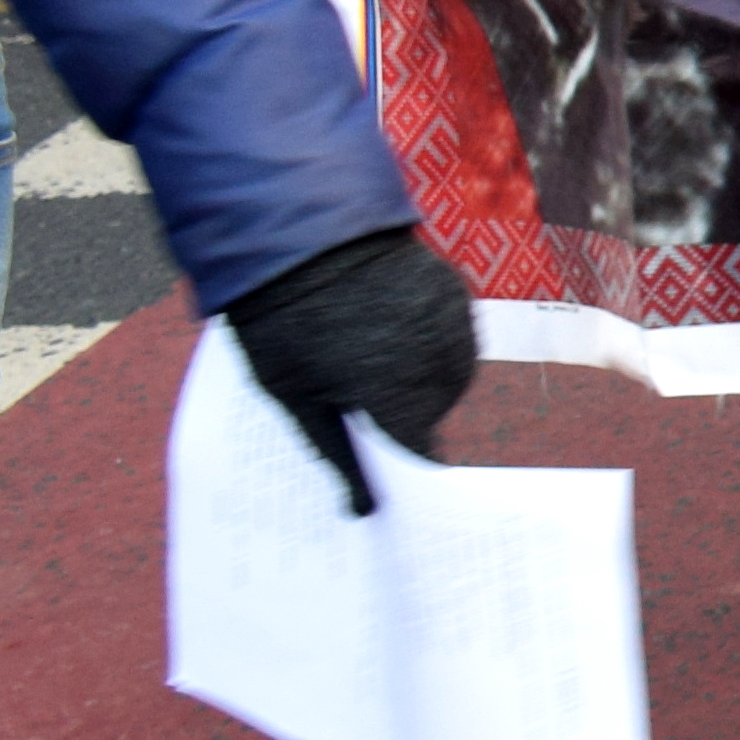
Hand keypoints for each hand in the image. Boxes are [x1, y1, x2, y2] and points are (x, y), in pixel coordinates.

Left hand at [215, 228, 481, 517]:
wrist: (296, 228)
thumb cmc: (282, 318)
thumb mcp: (291, 395)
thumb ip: (335, 454)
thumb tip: (364, 511)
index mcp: (394, 393)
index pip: (419, 455)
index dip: (405, 472)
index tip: (393, 484)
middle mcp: (435, 360)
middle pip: (434, 413)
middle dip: (402, 413)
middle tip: (355, 397)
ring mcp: (452, 323)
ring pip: (452, 377)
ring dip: (422, 379)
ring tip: (372, 357)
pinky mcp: (456, 293)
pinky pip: (457, 338)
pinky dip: (431, 343)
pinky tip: (391, 328)